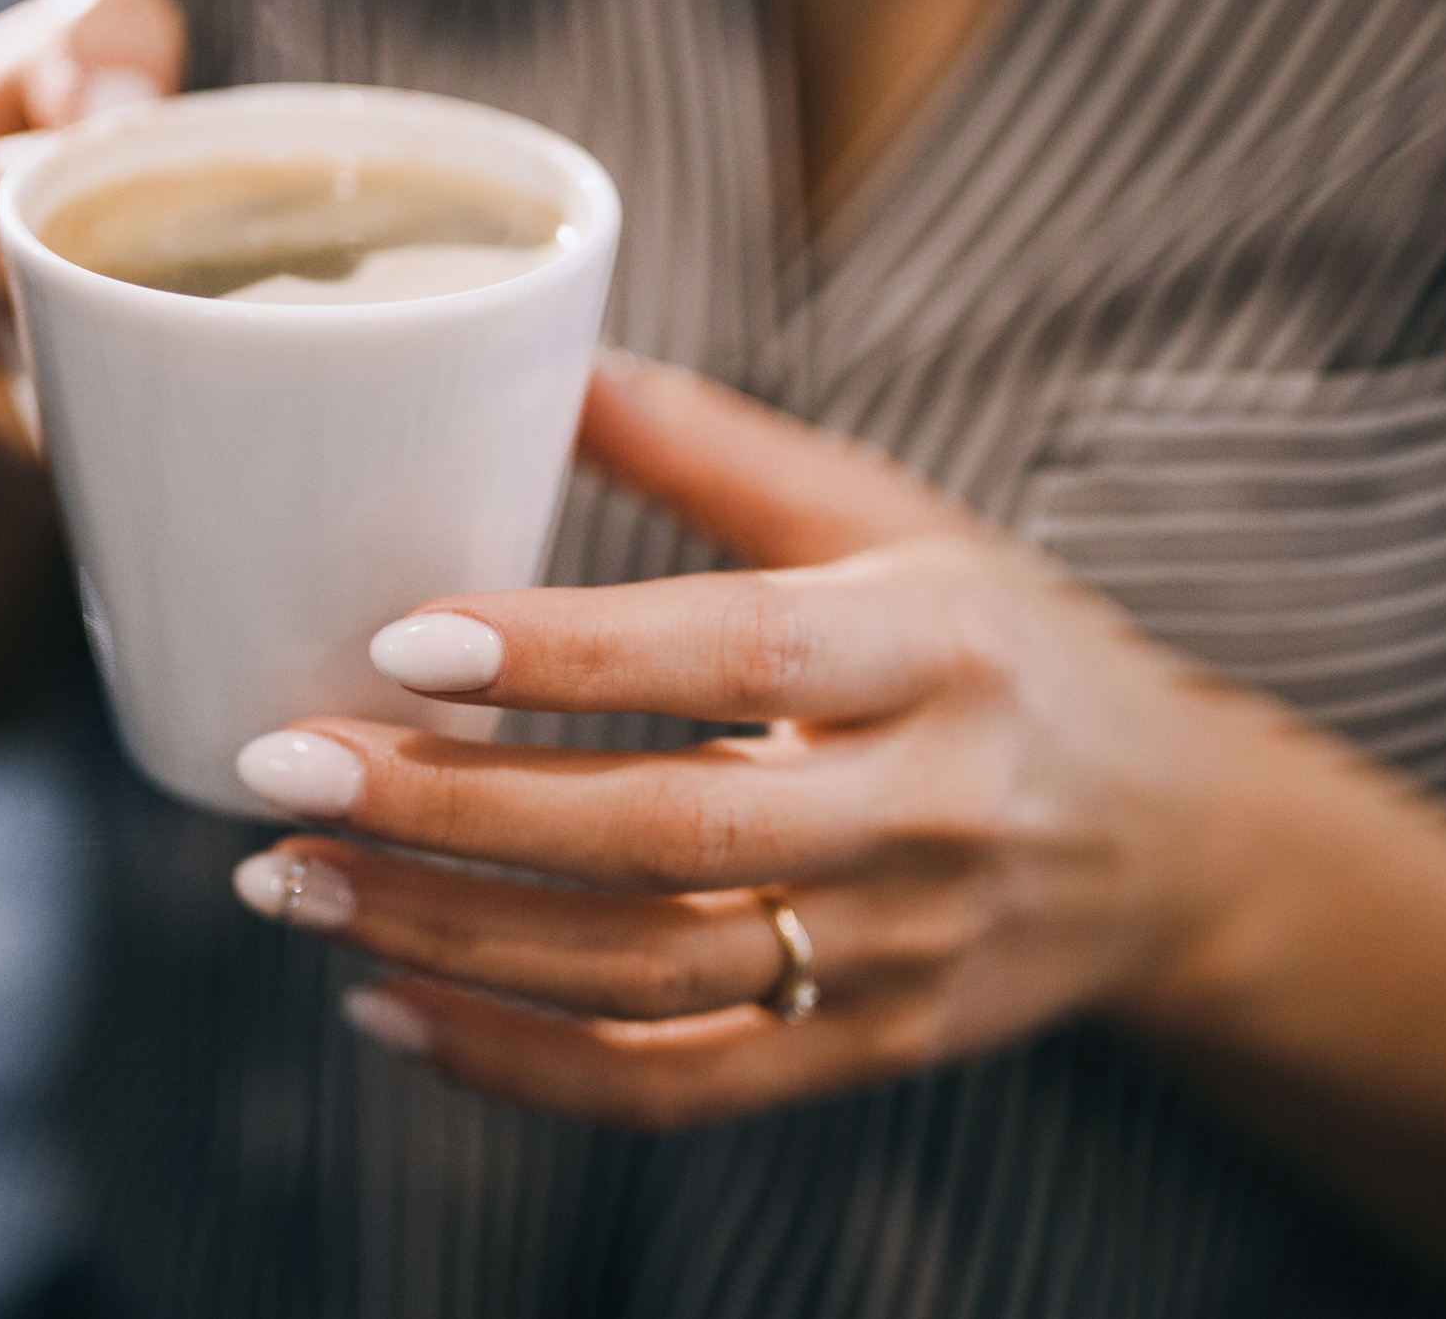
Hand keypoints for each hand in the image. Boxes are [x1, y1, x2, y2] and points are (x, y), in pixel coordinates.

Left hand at [228, 352, 1325, 1129]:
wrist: (1165, 839)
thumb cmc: (998, 643)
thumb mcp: (891, 518)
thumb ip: (716, 452)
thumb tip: (535, 358)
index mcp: (934, 647)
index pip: (734, 650)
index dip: (565, 652)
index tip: (397, 636)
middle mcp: (928, 810)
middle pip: (667, 832)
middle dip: (452, 813)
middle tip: (280, 771)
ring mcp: (903, 953)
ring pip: (649, 974)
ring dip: (449, 938)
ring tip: (286, 884)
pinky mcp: (870, 1051)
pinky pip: (678, 1087)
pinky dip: (521, 1064)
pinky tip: (383, 1004)